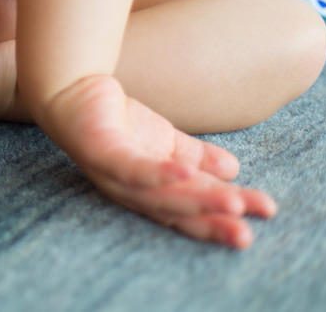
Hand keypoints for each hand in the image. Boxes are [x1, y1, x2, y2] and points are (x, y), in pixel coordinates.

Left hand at [35, 74, 276, 248]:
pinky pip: (132, 168)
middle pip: (175, 212)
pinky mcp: (101, 153)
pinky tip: (185, 171)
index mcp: (148, 192)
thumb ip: (195, 157)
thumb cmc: (117, 121)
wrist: (72, 89)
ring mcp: (114, 176)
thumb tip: (233, 171)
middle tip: (246, 235)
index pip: (184, 214)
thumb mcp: (164, 141)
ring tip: (233, 202)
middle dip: (212, 222)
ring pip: (159, 195)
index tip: (252, 231)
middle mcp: (130, 192)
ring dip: (196, 200)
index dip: (215, 224)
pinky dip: (158, 173)